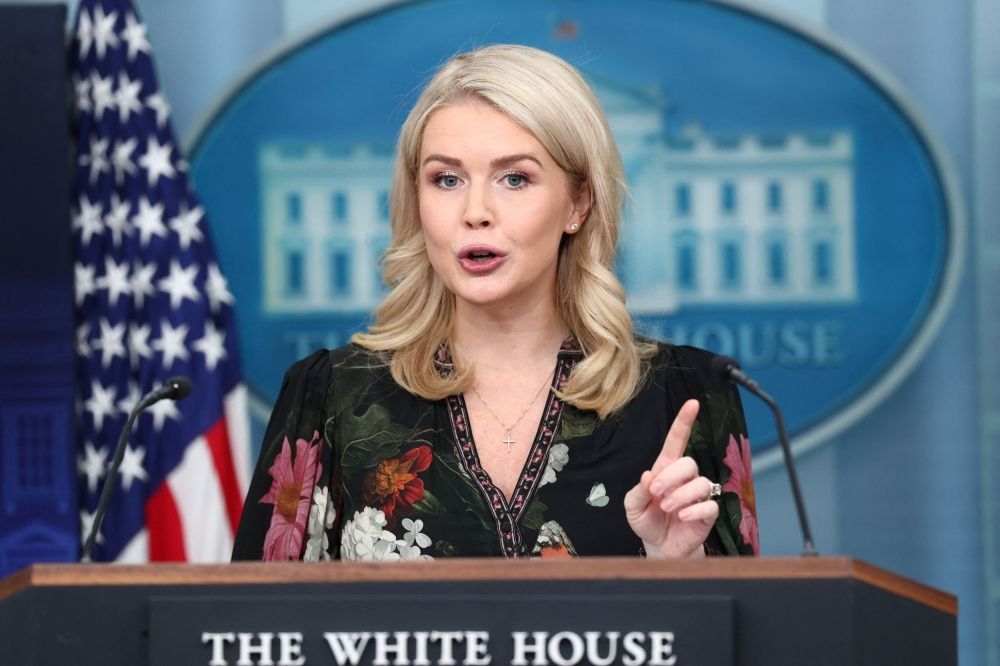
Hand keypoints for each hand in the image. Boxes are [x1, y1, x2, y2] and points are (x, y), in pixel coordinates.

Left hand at [624, 399, 718, 557]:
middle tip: (656, 493)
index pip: (677, 440)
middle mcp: (685, 478)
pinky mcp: (707, 513)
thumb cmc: (647, 520)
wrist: (658, 546)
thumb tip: (648, 476)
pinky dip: (694, 510)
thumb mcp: (632, 505)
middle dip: (671, 477)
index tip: (693, 403)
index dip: (684, 421)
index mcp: (666, 468)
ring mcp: (698, 494)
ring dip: (680, 496)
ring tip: (667, 508)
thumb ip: (638, 490)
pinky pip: (709, 504)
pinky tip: (682, 517)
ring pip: (700, 483)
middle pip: (689, 462)